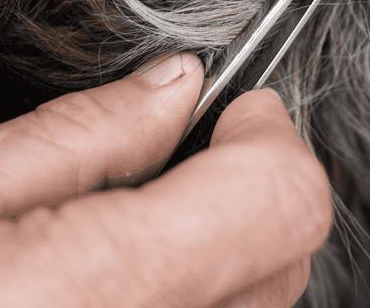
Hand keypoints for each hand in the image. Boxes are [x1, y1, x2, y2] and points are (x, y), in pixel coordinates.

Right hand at [0, 54, 331, 307]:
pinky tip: (121, 278)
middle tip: (184, 150)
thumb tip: (179, 84)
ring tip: (140, 217)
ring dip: (232, 242)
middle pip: (287, 255)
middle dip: (254, 182)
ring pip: (261, 304)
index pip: (282, 199)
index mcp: (95, 298)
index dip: (268, 133)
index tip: (233, 106)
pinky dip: (199, 293)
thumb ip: (82, 135)